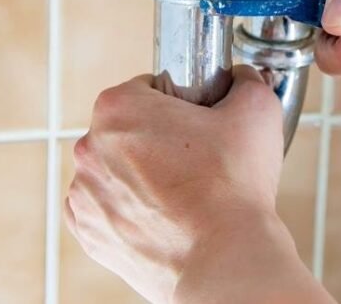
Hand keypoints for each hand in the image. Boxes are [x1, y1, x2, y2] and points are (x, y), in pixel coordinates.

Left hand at [65, 66, 332, 303]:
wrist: (225, 261)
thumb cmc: (234, 190)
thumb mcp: (256, 110)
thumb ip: (245, 80)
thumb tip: (241, 78)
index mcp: (118, 107)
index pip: (149, 88)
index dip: (179, 104)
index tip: (198, 124)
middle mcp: (90, 147)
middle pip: (128, 129)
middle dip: (158, 138)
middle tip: (196, 159)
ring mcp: (85, 194)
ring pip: (116, 169)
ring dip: (141, 175)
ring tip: (183, 192)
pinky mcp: (89, 233)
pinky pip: (106, 208)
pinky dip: (129, 209)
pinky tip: (162, 215)